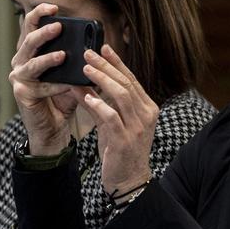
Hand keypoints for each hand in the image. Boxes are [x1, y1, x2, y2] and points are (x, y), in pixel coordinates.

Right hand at [9, 4, 90, 154]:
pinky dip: (56, 86)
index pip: (31, 26)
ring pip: (31, 63)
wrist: (53, 127)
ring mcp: (18, 77)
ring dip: (48, 58)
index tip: (53, 7)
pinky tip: (69, 86)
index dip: (39, 13)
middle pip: (28, 41)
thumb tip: (96, 45)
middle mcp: (20, 61)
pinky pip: (40, 87)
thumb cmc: (62, 97)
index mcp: (31, 51)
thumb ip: (78, 60)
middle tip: (59, 26)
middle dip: (44, 33)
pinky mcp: (21, 94)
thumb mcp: (72, 74)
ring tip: (63, 55)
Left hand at [79, 45, 158, 192]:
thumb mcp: (111, 124)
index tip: (103, 47)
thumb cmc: (120, 151)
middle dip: (106, 66)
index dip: (117, 62)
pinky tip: (86, 96)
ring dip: (101, 79)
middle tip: (88, 53)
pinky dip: (98, 104)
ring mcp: (137, 127)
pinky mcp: (125, 139)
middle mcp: (146, 115)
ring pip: (121, 95)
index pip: (132, 80)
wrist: (129, 181)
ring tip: (85, 69)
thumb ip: (100, 104)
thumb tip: (82, 83)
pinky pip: (112, 116)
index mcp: (147, 108)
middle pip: (126, 83)